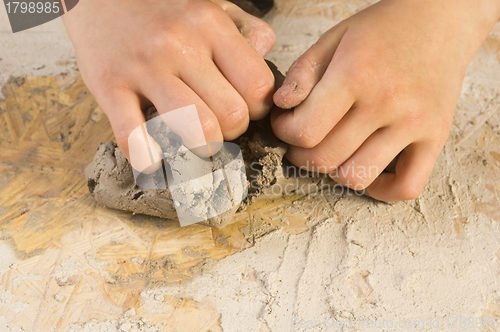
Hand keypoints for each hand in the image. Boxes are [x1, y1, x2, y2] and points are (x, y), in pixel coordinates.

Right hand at [63, 0, 275, 170]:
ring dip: (203, 148)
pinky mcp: (109, 87)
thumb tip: (265, 56)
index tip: (244, 108)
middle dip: (232, 132)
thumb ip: (245, 29)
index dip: (257, 109)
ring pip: (197, 130)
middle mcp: (180, 45)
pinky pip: (134, 138)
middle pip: (232, 115)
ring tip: (196, 142)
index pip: (258, 87)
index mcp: (210, 25)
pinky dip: (148, 159)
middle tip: (219, 125)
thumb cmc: (160, 9)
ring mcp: (143, 68)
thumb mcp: (210, 6)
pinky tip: (154, 158)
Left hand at [272, 0, 499, 200]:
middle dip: (301, 154)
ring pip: (357, 177)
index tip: (285, 124)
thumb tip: (279, 106)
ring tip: (334, 149)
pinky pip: (406, 187)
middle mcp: (386, 103)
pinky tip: (367, 168)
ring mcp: (414, 124)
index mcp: (355, 75)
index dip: (284, 133)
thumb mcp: (334, 38)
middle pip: (325, 160)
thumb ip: (302, 73)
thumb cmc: (383, 28)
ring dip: (334, 171)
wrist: (442, 18)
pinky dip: (381, 190)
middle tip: (303, 139)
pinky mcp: (436, 137)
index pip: (305, 131)